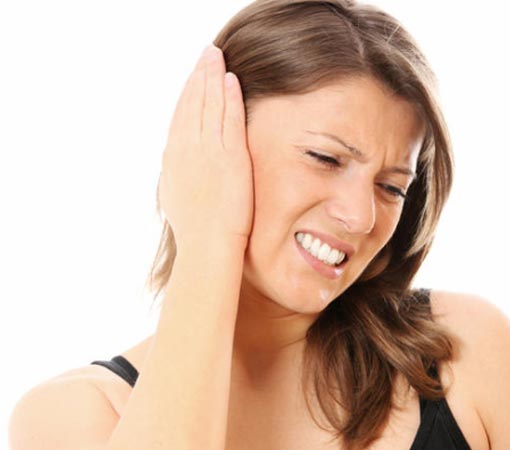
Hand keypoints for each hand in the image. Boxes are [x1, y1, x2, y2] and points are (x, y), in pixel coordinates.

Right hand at [158, 44, 253, 247]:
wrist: (206, 246)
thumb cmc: (195, 231)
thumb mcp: (176, 197)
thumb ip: (179, 175)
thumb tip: (178, 168)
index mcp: (173, 158)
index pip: (180, 116)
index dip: (187, 93)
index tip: (193, 77)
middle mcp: (186, 149)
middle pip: (191, 103)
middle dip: (198, 76)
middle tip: (205, 55)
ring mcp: (207, 151)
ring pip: (208, 105)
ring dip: (212, 78)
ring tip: (216, 57)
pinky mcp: (229, 156)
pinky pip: (228, 119)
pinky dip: (229, 97)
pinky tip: (231, 80)